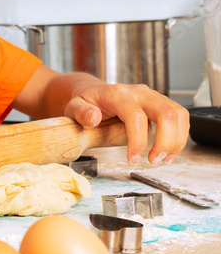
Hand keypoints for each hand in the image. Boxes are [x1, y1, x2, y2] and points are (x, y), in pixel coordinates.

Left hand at [63, 83, 188, 163]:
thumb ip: (81, 112)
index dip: (138, 141)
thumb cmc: (85, 102)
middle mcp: (139, 93)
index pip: (136, 117)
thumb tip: (93, 118)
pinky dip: (179, 135)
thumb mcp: (74, 106)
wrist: (93, 93)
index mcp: (117, 94)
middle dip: (166, 141)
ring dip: (176, 140)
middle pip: (166, 113)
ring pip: (177, 114)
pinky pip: (179, 116)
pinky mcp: (160, 103)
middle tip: (155, 160)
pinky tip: (168, 151)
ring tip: (164, 159)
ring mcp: (152, 96)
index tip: (132, 159)